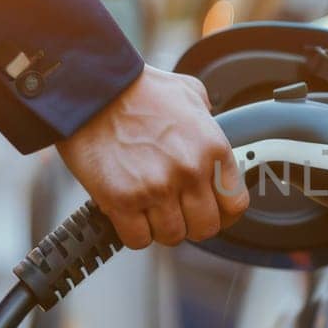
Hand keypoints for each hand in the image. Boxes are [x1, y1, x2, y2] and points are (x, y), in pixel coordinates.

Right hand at [57, 66, 247, 249]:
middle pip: (206, 227)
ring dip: (160, 227)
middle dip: (191, 223)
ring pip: (173, 236)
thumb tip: (210, 128)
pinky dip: (133, 231)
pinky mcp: (123, 200)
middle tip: (175, 210)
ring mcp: (157, 188)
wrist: (92, 88)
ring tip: (147, 207)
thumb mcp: (188, 93)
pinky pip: (138, 239)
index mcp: (212, 147)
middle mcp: (190, 171)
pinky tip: (128, 212)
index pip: (235, 204)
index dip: (222, 213)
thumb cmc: (135, 89)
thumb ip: (207, 118)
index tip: (211, 211)